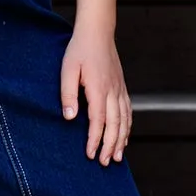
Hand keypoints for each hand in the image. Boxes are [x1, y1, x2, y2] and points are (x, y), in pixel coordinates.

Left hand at [60, 27, 131, 164]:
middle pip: (115, 124)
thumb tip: (69, 117)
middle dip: (110, 145)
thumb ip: (68, 93)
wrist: (97, 32)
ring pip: (124, 120)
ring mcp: (120, 89)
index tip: (90, 154)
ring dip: (121, 140)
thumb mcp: (67, 70)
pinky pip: (128, 111)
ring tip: (116, 157)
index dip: (95, 140)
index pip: (98, 121)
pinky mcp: (121, 87)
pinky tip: (124, 136)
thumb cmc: (79, 50)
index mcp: (99, 89)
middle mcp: (113, 92)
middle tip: (104, 162)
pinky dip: (128, 126)